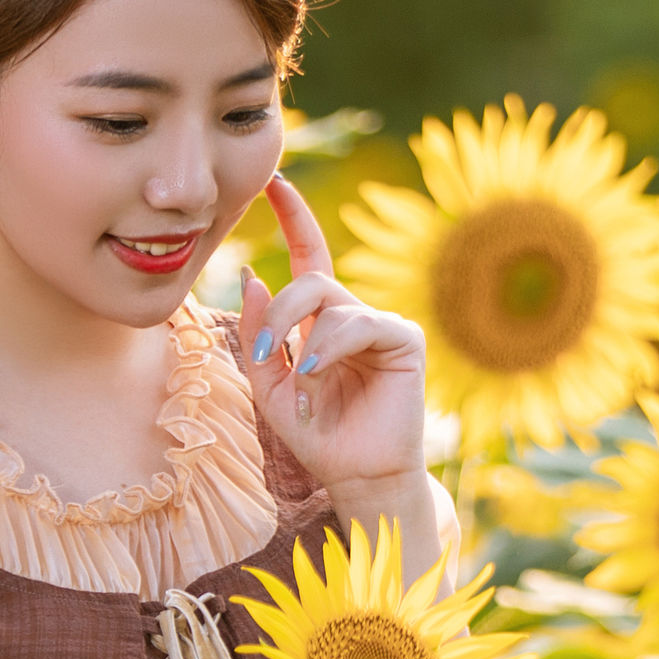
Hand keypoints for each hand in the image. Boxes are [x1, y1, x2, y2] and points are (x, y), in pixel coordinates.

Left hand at [238, 175, 429, 504]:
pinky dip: (331, 349)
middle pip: (309, 281)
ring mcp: (382, 325)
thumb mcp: (270, 383)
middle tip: (265, 354)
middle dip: (277, 312)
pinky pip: (360, 323)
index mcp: (322, 321)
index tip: (273, 182)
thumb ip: (258, 333)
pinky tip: (322, 377)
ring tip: (303, 383)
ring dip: (304, 341)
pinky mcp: (406, 340)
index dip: (293, 217)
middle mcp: (352, 316)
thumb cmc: (317, 434)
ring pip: (331, 302)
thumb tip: (252, 277)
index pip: (307, 256)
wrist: (356, 475)